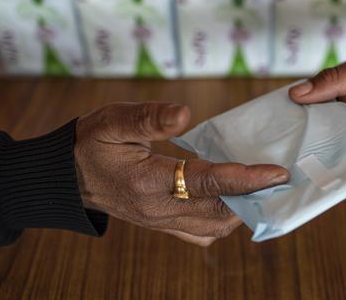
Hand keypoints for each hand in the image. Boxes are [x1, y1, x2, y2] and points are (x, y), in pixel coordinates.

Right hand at [74, 102, 288, 245]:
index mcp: (146, 182)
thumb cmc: (90, 144)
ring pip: (214, 226)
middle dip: (253, 195)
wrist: (67, 178)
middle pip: (219, 210)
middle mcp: (157, 210)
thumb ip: (148, 117)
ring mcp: (160, 223)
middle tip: (279, 176)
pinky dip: (224, 219)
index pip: (206, 183)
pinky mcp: (162, 225)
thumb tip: (185, 114)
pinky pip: (202, 232)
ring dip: (242, 208)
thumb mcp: (112, 121)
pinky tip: (234, 201)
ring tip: (264, 186)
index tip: (276, 172)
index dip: (244, 178)